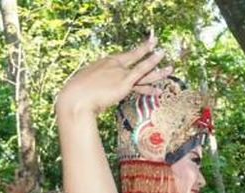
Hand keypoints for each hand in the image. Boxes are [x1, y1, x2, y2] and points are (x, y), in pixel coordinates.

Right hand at [56, 36, 171, 116]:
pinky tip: (164, 69)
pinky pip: (142, 74)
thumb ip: (94, 84)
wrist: (76, 98)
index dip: (131, 54)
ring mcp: (120, 72)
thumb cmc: (76, 95)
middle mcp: (113, 64)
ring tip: (168, 63)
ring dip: (157, 65)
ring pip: (143, 68)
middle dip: (145, 49)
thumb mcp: (84, 84)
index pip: (121, 58)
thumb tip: (93, 90)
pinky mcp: (125, 82)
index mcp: (103, 63)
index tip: (138, 50)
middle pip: (133, 56)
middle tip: (154, 42)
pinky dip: (154, 70)